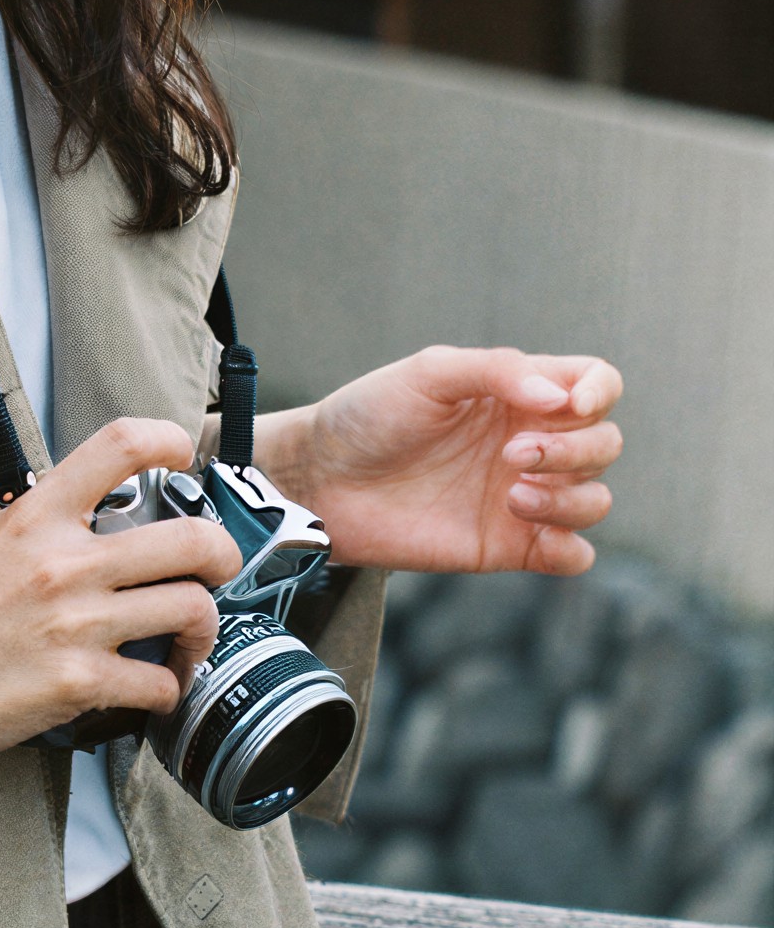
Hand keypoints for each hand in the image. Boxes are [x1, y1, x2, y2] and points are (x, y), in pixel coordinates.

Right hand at [0, 414, 246, 771]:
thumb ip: (7, 491)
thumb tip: (48, 470)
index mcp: (35, 515)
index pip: (120, 446)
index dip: (168, 440)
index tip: (181, 456)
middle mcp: (64, 563)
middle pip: (192, 539)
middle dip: (222, 554)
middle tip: (215, 567)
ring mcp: (76, 624)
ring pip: (192, 611)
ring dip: (203, 628)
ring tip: (189, 636)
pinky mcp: (80, 684)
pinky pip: (161, 684)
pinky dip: (168, 689)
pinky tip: (153, 687)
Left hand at [255, 347, 621, 575]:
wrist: (322, 481)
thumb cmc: (369, 416)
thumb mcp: (427, 374)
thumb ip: (495, 371)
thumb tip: (560, 398)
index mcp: (518, 394)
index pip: (595, 384)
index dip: (599, 392)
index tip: (571, 406)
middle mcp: (530, 442)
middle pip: (605, 444)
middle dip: (574, 450)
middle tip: (509, 455)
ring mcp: (522, 495)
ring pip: (596, 500)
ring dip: (571, 499)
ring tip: (510, 495)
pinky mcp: (507, 545)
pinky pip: (573, 555)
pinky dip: (570, 549)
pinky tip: (530, 532)